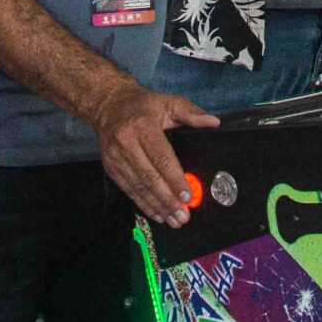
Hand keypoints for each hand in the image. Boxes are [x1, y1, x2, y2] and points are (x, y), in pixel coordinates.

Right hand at [91, 81, 218, 225]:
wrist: (108, 105)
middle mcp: (126, 143)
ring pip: (139, 187)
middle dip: (168, 200)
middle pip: (150, 177)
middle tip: (183, 216)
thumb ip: (191, 113)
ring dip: (157, 206)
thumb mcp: (168, 102)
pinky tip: (156, 214)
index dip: (174, 179)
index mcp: (143, 127)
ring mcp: (116, 157)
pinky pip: (128, 189)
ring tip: (173, 220)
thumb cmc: (143, 105)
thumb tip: (213, 122)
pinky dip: (143, 204)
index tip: (187, 196)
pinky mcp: (110, 167)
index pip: (162, 158)